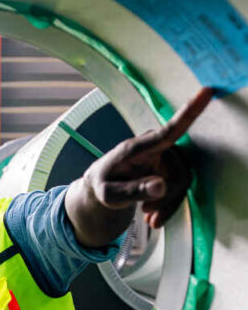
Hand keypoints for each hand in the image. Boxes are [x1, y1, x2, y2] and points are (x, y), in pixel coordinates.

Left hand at [66, 87, 213, 245]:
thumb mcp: (109, 195)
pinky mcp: (169, 167)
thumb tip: (161, 186)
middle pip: (179, 174)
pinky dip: (169, 206)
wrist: (101, 187)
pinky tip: (153, 218)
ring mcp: (164, 157)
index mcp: (137, 147)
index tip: (206, 91)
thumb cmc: (102, 186)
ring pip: (181, 183)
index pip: (168, 131)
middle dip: (165, 198)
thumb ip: (133, 191)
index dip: (189, 113)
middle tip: (145, 212)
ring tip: (147, 216)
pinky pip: (180, 188)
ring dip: (167, 204)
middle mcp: (155, 147)